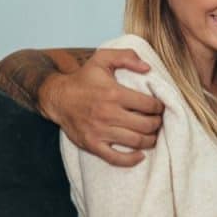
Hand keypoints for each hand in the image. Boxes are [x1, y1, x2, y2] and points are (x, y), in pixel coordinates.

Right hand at [41, 49, 164, 166]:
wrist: (57, 97)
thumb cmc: (83, 79)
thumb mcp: (102, 59)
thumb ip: (126, 57)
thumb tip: (148, 68)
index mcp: (114, 93)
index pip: (148, 105)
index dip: (159, 107)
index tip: (159, 107)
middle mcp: (108, 113)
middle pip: (146, 125)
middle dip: (157, 124)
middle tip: (157, 121)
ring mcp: (100, 131)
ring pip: (136, 142)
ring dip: (150, 140)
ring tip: (152, 134)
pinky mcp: (92, 144)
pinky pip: (116, 158)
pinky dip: (132, 159)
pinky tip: (140, 155)